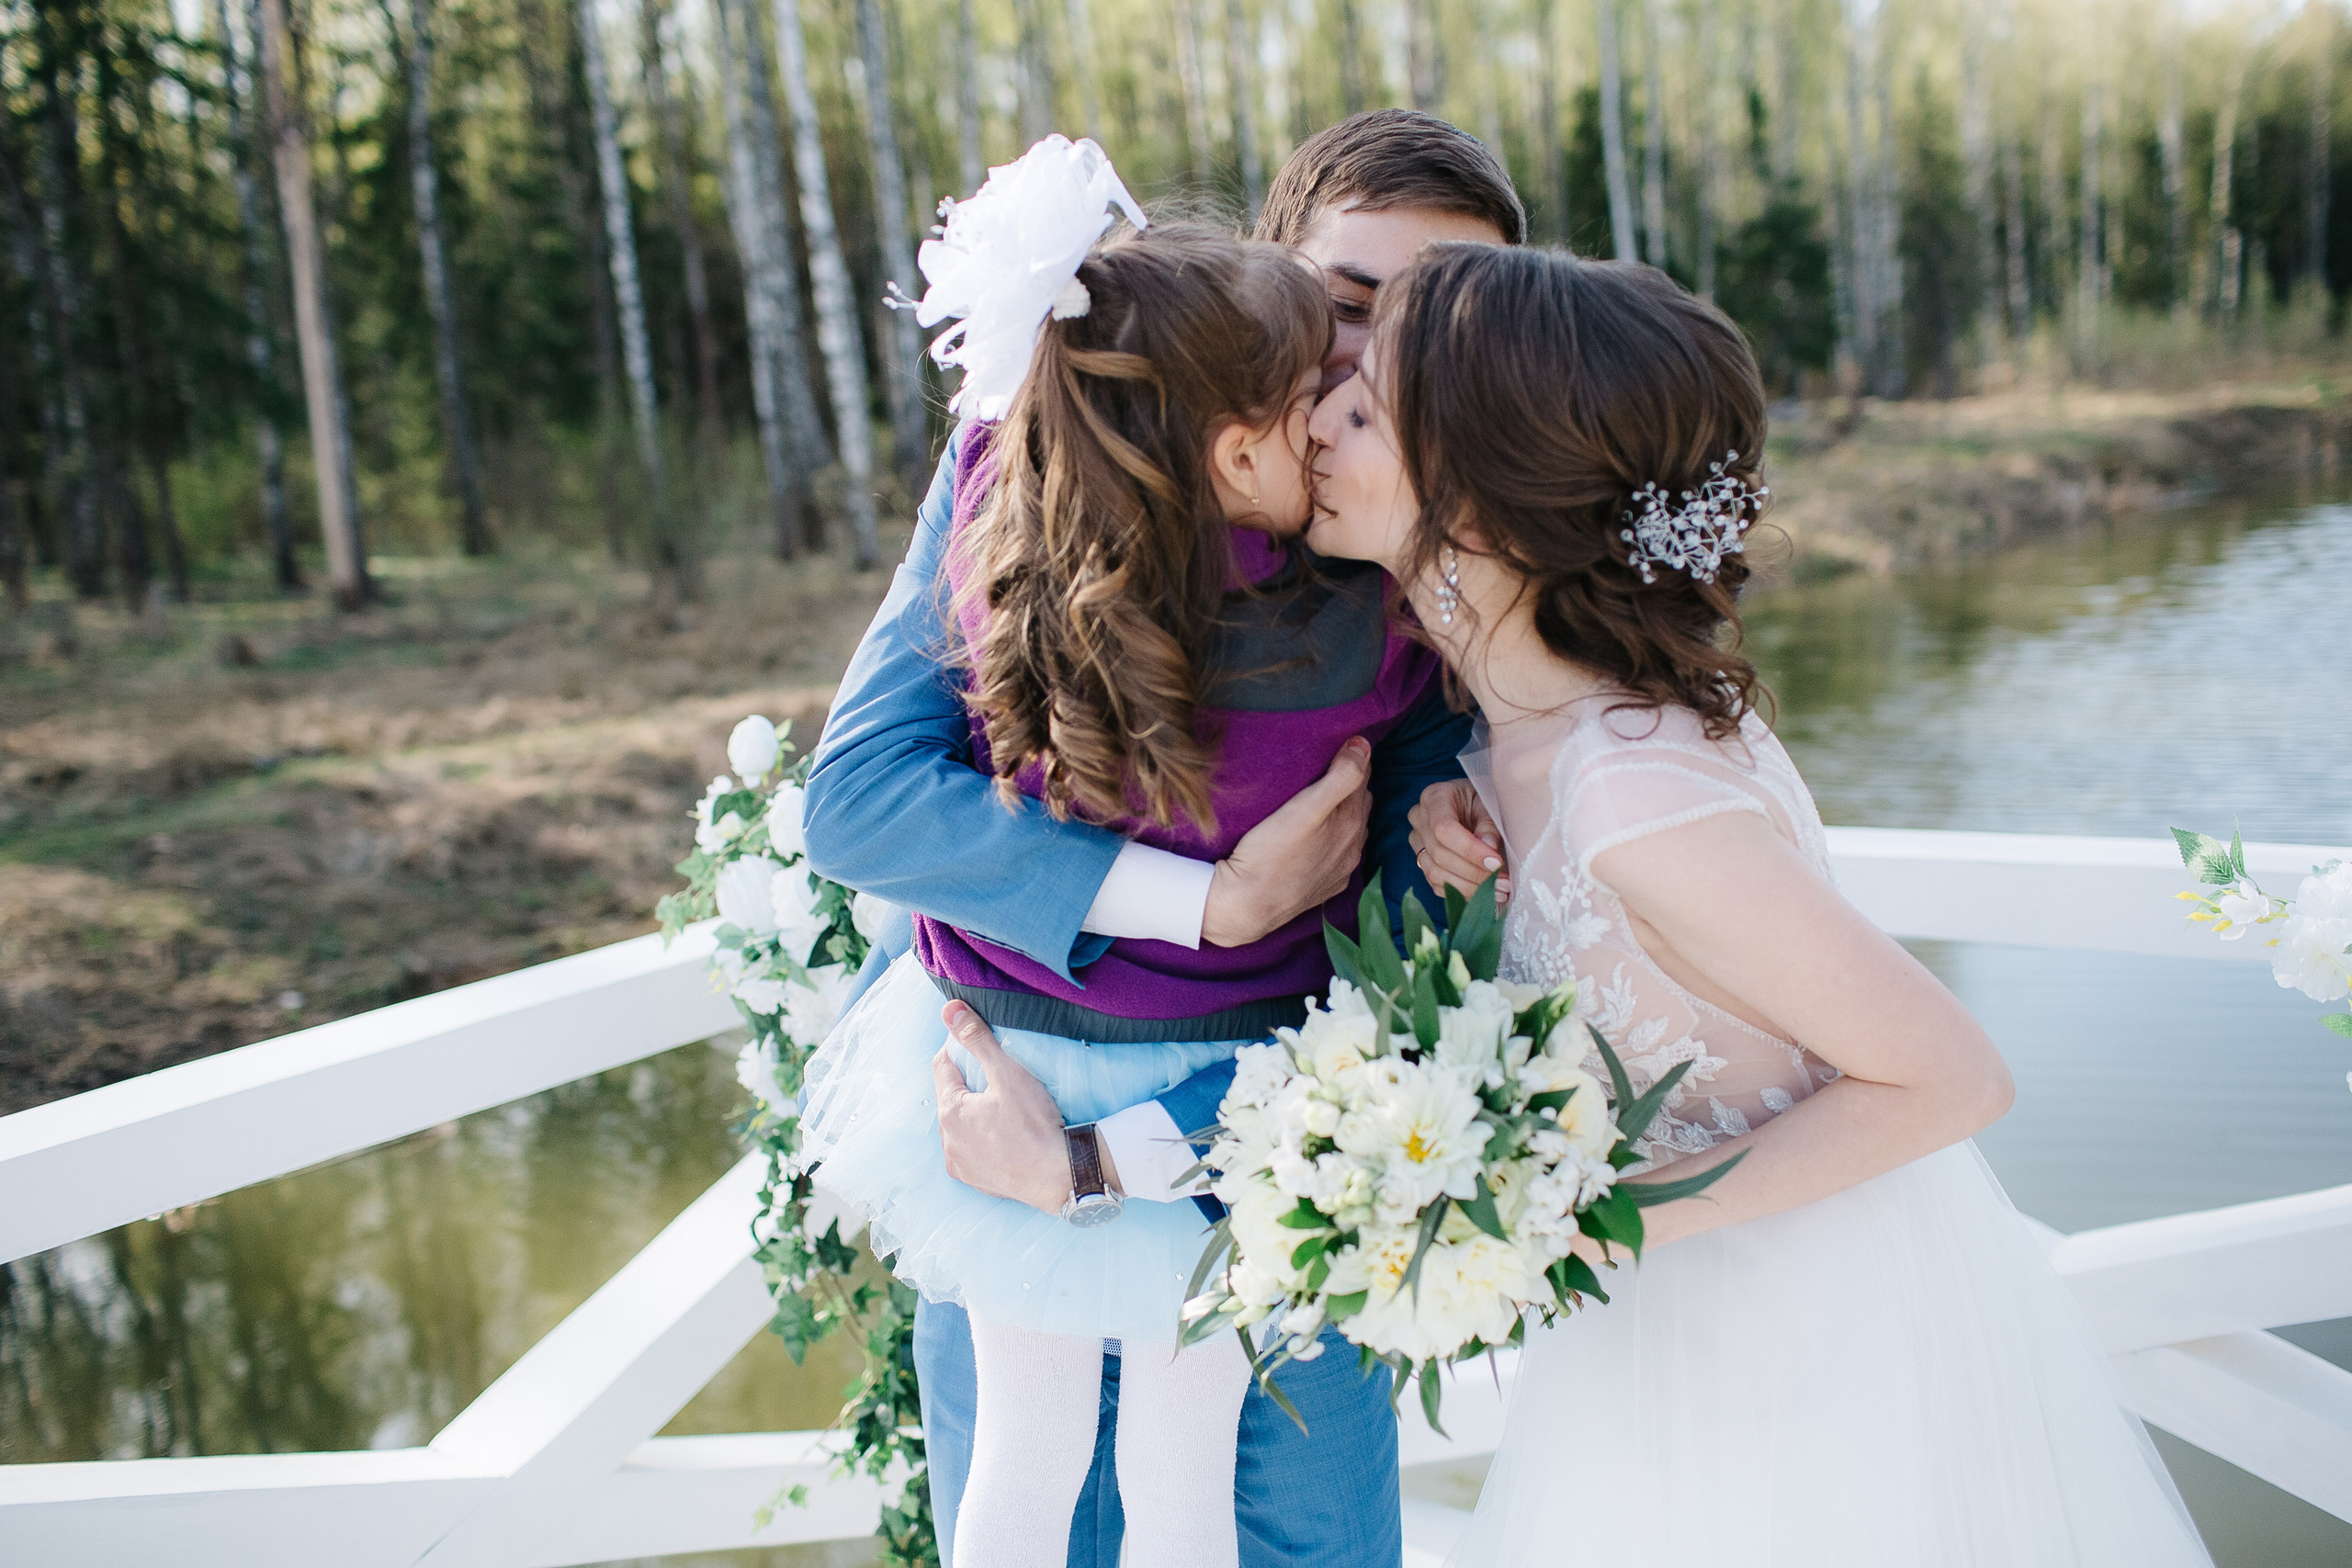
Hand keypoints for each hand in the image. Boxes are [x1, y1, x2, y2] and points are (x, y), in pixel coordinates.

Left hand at [932, 1002, 1120, 1210]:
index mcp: (950, 1111)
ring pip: (960, 1128)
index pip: (943, 1066)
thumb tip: (950, 1009)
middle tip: (997, 1077)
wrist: (1060, 1176)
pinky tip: (1003, 1137)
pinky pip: (971, 1153)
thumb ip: (977, 1039)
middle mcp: (948, 1140)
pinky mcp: (976, 1181)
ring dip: (973, 1115)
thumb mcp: (1007, 1072)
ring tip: (1001, 1109)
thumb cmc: (1035, 1124)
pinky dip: (982, 1141)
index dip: (959, 1050)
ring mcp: (961, 1164)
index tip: (980, 1046)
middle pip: (951, 1098)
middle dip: (967, 1084)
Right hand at [1202, 737, 1372, 946]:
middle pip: (1358, 803)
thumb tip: (1364, 744)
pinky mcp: (1324, 887)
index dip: (1351, 758)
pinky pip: (1336, 854)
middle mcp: (1353, 848)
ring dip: (1340, 812)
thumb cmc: (1269, 854)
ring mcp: (1340, 870)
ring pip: (1349, 829)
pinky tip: (1314, 836)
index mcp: (1352, 824)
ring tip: (1319, 798)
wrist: (1244, 907)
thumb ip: (1340, 777)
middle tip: (1324, 765)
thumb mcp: (1304, 808)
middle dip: (1348, 783)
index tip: (1335, 743)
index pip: (1362, 777)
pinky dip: (1331, 839)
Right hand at [1408, 778, 1510, 903]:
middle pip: (1439, 854)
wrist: (1474, 806)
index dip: (1469, 850)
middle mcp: (1419, 820)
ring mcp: (1418, 843)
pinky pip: (1437, 885)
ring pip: (1435, 873)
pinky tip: (1484, 895)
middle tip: (1503, 883)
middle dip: (1474, 872)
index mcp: (1434, 798)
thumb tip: (1489, 850)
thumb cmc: (1484, 801)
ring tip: (1498, 892)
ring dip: (1469, 887)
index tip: (1496, 863)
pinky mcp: (1423, 862)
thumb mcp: (1490, 805)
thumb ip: (1489, 825)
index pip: (1444, 829)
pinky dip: (1461, 893)